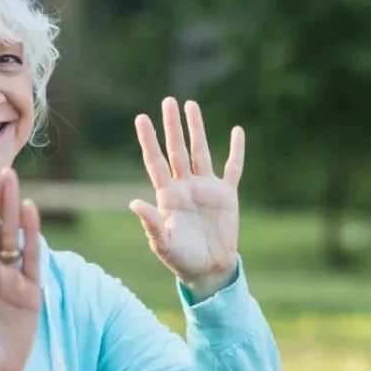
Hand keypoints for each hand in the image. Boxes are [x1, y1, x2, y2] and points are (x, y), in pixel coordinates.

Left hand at [131, 97, 244, 296]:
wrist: (208, 270)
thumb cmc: (181, 260)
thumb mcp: (163, 244)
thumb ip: (151, 224)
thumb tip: (134, 202)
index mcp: (167, 196)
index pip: (155, 161)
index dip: (149, 140)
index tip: (141, 118)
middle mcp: (185, 186)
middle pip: (177, 149)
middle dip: (173, 126)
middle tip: (168, 101)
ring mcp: (206, 188)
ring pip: (201, 151)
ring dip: (197, 129)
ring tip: (192, 105)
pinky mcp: (227, 195)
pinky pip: (233, 168)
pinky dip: (236, 150)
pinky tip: (237, 130)